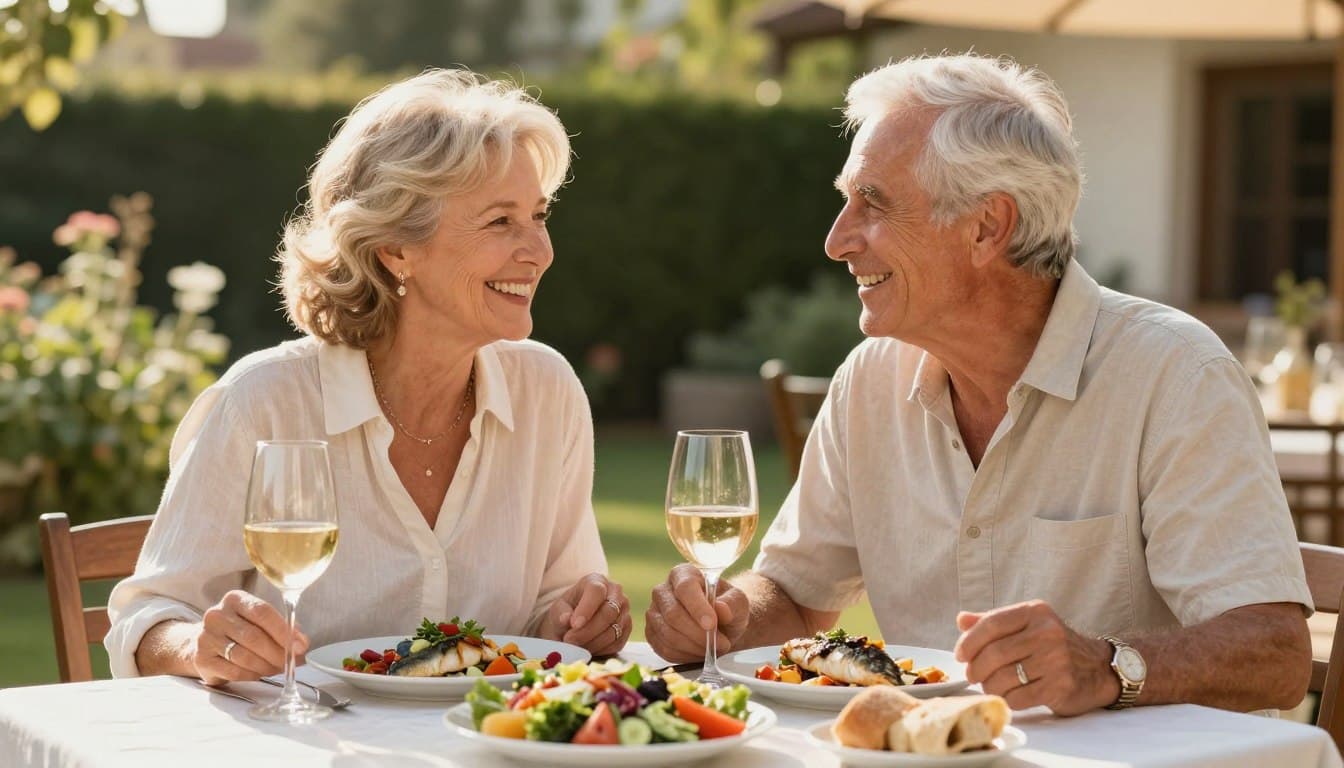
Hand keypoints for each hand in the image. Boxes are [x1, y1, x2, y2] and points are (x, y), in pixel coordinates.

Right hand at [193, 590, 308, 684]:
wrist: (201, 642)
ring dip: (266, 666)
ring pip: (244, 657)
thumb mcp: (259, 620)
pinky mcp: (202, 659)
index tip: (300, 645)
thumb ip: (281, 627)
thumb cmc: (239, 629)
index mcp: (235, 599)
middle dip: (278, 653)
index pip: (262, 612)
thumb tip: (301, 644)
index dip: (284, 631)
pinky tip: (258, 673)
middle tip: (291, 662)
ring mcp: (206, 637)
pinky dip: (252, 675)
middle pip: (254, 637)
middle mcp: (217, 615)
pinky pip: (234, 672)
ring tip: (277, 668)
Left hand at [538, 573, 631, 655]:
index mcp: (597, 581)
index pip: (596, 591)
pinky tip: (588, 648)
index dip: (586, 608)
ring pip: (613, 630)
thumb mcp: (558, 609)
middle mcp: (615, 593)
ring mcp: (625, 610)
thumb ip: (561, 613)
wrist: (576, 622)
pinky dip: (601, 649)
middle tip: (570, 640)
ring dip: (592, 642)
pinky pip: (617, 642)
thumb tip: (565, 619)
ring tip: (576, 646)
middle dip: (588, 630)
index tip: (574, 624)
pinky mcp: (627, 628)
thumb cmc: (567, 611)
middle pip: (608, 612)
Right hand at [645, 563, 748, 662]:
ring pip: (668, 634)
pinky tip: (699, 653)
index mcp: (682, 574)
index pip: (685, 588)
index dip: (697, 608)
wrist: (720, 626)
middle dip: (698, 634)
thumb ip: (733, 603)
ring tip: (713, 649)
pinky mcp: (651, 634)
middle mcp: (662, 591)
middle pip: (673, 614)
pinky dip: (685, 656)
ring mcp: (653, 613)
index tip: (712, 624)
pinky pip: (664, 649)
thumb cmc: (727, 609)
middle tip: (721, 643)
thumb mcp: (738, 602)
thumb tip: (721, 608)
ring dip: (694, 647)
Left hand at [953, 600, 1118, 715]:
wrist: (1098, 668)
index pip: (991, 624)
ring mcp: (1056, 660)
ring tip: (990, 685)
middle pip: (995, 653)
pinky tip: (1008, 695)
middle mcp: (1047, 633)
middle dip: (976, 668)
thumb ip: (994, 622)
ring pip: (1003, 677)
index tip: (960, 655)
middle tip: (972, 675)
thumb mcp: (1028, 624)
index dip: (969, 641)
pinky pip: (1018, 697)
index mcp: (1035, 612)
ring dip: (989, 685)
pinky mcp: (1060, 686)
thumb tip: (961, 620)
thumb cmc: (1054, 645)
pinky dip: (1006, 698)